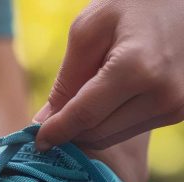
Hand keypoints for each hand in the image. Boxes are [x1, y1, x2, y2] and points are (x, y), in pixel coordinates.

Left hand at [34, 0, 183, 150]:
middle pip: (96, 133)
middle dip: (70, 131)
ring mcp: (174, 107)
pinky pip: (128, 131)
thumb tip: (44, 121)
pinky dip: (108, 124)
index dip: (57, 131)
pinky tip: (104, 103)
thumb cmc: (135, 4)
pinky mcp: (177, 112)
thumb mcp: (90, 30)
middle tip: (55, 120)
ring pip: (111, 137)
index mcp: (137, 68)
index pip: (84, 116)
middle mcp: (162, 95)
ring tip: (82, 104)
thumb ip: (66, 80)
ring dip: (88, 129)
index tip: (38, 141)